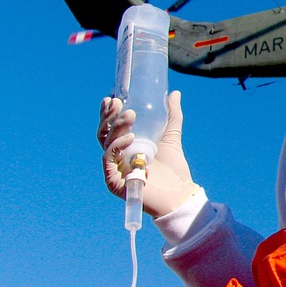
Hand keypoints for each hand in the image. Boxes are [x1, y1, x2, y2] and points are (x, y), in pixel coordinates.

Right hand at [99, 92, 197, 216]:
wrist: (180, 194)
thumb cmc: (174, 169)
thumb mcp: (171, 137)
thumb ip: (172, 116)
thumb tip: (174, 93)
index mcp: (126, 146)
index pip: (110, 127)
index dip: (107, 113)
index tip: (112, 97)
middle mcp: (117, 157)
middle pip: (104, 133)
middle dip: (108, 116)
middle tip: (117, 102)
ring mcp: (114, 169)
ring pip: (106, 144)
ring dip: (116, 127)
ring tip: (130, 115)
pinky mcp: (114, 182)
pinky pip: (109, 160)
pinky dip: (117, 147)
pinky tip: (130, 137)